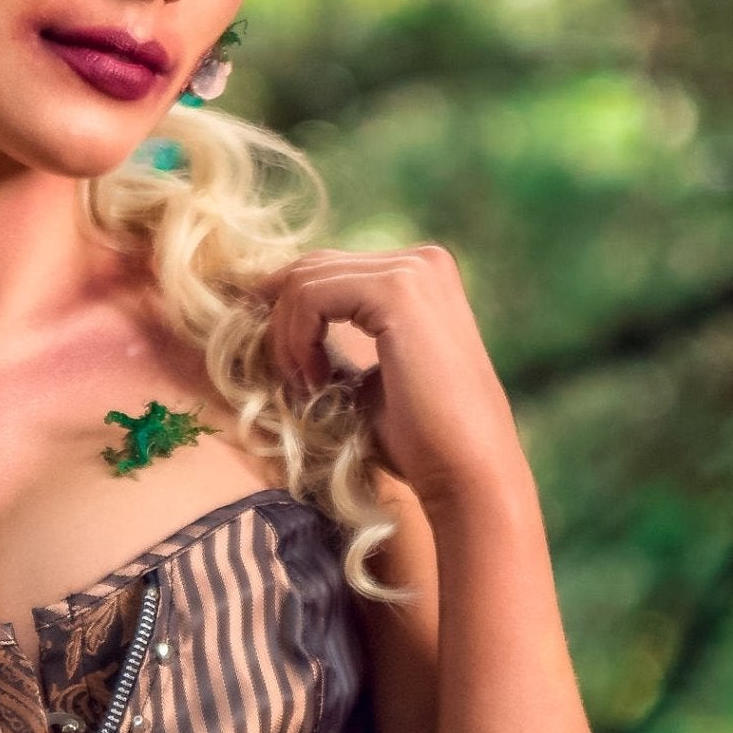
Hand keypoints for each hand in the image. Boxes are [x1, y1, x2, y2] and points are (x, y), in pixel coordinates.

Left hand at [262, 244, 524, 506]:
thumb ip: (329, 346)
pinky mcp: (398, 290)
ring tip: (305, 389)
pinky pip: (311, 295)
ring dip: (287, 338)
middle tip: (284, 380)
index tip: (270, 359)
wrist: (467, 472)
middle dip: (280, 321)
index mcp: (419, 276)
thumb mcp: (362, 381)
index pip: (328, 270)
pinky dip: (297, 340)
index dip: (284, 309)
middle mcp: (420, 260)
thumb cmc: (417, 442)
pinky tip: (316, 382)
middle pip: (313, 267)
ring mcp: (412, 270)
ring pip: (305, 280)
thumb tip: (264, 328)